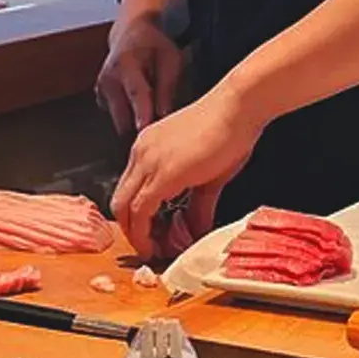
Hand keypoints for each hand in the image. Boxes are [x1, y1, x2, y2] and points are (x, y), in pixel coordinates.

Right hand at [96, 14, 183, 134]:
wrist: (131, 32)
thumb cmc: (153, 44)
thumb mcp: (170, 59)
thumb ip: (167, 86)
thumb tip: (164, 114)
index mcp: (126, 63)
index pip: (135, 93)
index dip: (141, 112)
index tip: (145, 129)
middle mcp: (108, 78)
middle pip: (123, 115)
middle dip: (141, 124)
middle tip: (161, 121)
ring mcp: (101, 88)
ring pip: (120, 120)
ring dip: (136, 118)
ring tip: (150, 100)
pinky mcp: (100, 97)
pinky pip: (117, 116)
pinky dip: (129, 113)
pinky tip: (137, 99)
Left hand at [112, 84, 261, 257]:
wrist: (239, 107)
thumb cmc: (229, 131)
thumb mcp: (209, 175)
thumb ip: (198, 204)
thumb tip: (197, 230)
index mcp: (148, 148)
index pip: (130, 189)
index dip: (137, 218)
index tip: (154, 235)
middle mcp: (141, 152)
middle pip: (120, 201)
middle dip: (132, 230)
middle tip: (152, 248)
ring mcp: (147, 161)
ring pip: (124, 208)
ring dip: (137, 235)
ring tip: (155, 250)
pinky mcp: (161, 174)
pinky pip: (140, 211)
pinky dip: (144, 233)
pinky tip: (158, 245)